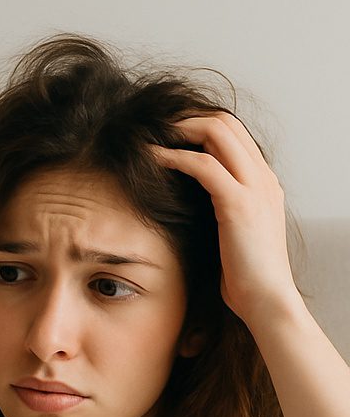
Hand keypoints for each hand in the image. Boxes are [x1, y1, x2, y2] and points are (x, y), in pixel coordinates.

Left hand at [151, 113, 299, 330]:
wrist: (266, 298)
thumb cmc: (245, 276)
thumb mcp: (235, 234)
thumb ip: (222, 211)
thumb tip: (190, 204)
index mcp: (264, 183)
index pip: (235, 134)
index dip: (200, 125)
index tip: (169, 133)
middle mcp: (263, 178)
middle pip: (226, 122)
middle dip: (187, 118)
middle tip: (155, 128)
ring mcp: (254, 187)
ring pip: (217, 133)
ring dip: (178, 129)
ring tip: (150, 136)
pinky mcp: (237, 204)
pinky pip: (203, 165)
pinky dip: (173, 156)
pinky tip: (151, 159)